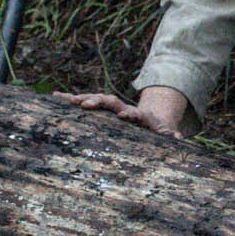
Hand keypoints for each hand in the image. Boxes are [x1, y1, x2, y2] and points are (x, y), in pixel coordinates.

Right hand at [52, 89, 183, 136]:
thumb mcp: (164, 133)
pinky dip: (70, 100)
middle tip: (85, 105)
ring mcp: (110, 106)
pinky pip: (84, 102)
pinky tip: (55, 96)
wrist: (148, 116)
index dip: (128, 114)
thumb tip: (179, 139)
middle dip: (97, 102)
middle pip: (109, 101)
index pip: (132, 112)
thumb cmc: (155, 129)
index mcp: (137, 115)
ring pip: (94, 99)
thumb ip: (170, 136)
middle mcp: (121, 107)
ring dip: (80, 98)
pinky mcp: (100, 108)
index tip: (123, 116)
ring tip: (63, 98)